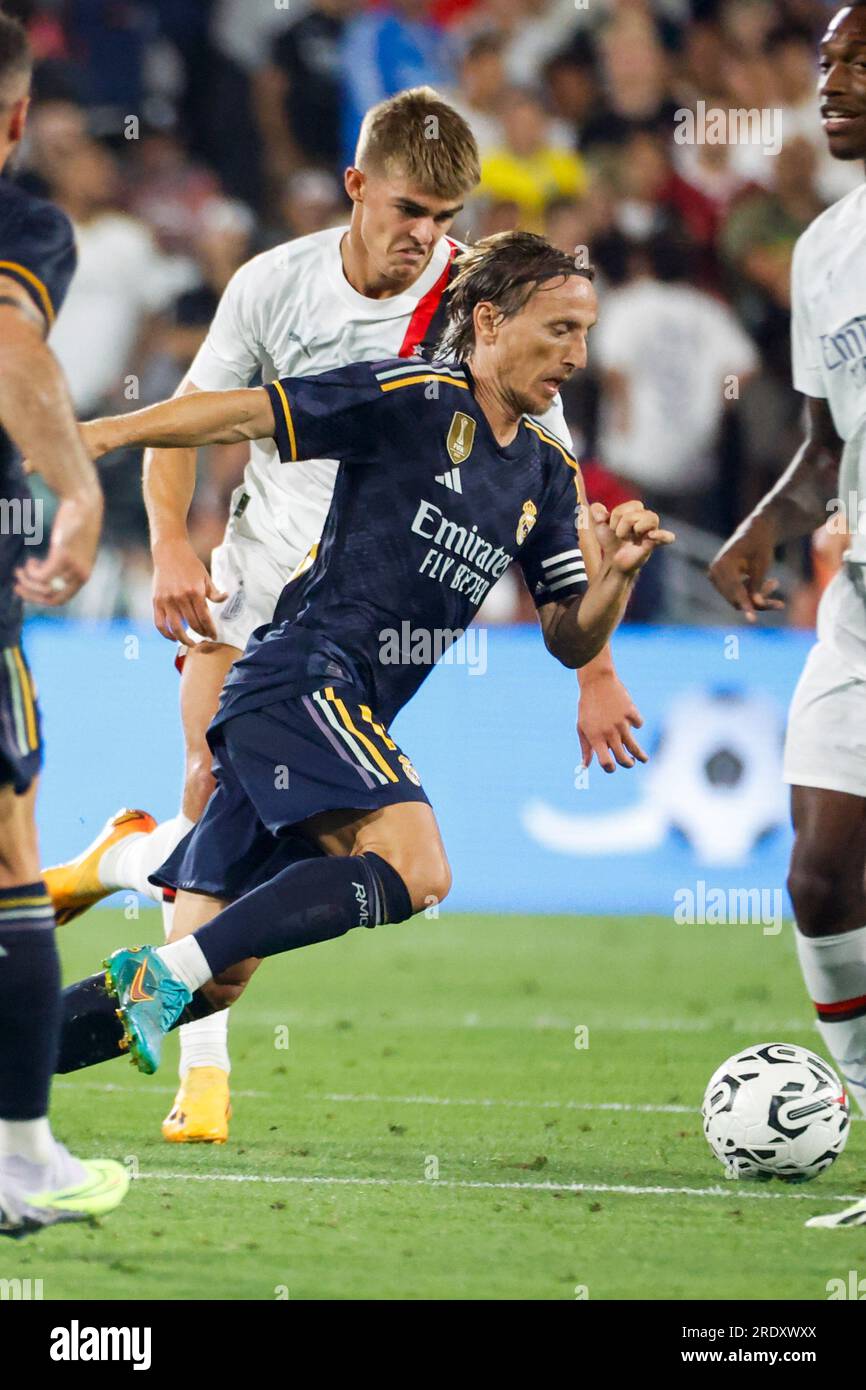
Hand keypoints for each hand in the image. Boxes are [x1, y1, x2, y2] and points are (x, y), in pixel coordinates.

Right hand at [14, 490, 102, 605]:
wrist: (83, 503)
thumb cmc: (77, 524)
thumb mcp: (76, 550)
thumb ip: (66, 565)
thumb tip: (47, 579)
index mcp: (84, 576)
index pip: (61, 600)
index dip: (40, 599)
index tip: (26, 592)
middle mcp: (81, 575)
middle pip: (51, 598)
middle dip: (30, 595)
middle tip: (16, 586)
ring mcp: (73, 567)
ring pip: (43, 586)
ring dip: (27, 580)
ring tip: (20, 570)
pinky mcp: (63, 557)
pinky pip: (41, 575)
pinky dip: (31, 571)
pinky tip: (30, 561)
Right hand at [151, 536, 227, 643]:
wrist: (169, 552)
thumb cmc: (190, 564)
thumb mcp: (205, 576)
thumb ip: (214, 591)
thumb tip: (225, 598)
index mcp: (195, 592)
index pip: (205, 618)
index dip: (210, 630)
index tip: (214, 636)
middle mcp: (180, 598)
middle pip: (192, 624)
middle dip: (201, 634)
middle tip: (205, 638)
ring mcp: (167, 601)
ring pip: (176, 628)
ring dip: (184, 639)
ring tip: (191, 644)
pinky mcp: (156, 602)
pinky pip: (159, 624)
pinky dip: (166, 634)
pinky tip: (173, 638)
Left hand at [578, 670, 646, 772]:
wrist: (596, 682)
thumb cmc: (587, 707)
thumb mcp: (582, 728)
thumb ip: (586, 749)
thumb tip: (584, 767)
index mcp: (596, 738)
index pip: (606, 763)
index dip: (610, 768)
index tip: (612, 767)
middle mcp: (609, 733)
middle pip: (623, 758)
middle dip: (628, 764)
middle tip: (631, 762)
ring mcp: (621, 723)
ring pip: (634, 747)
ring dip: (640, 755)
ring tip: (644, 759)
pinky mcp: (630, 712)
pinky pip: (638, 723)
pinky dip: (636, 723)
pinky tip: (632, 720)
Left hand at [591, 501, 674, 574]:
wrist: (613, 560)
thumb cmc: (611, 541)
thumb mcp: (600, 525)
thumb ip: (596, 512)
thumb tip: (599, 511)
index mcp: (636, 511)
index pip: (629, 506)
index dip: (616, 516)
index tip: (613, 528)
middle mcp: (646, 519)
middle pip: (637, 511)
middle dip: (622, 523)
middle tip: (620, 535)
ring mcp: (652, 531)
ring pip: (651, 518)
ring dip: (635, 528)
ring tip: (630, 538)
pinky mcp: (653, 544)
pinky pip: (666, 537)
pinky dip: (663, 535)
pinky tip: (652, 536)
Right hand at [708, 516, 783, 622]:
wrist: (754, 533)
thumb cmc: (760, 546)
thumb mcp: (762, 565)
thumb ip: (757, 585)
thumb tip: (756, 604)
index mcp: (723, 563)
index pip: (735, 590)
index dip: (746, 605)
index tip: (753, 619)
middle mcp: (714, 572)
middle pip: (735, 598)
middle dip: (757, 601)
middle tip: (779, 601)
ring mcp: (715, 578)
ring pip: (736, 599)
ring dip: (755, 597)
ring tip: (774, 582)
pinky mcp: (720, 582)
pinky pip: (736, 595)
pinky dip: (751, 594)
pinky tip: (769, 582)